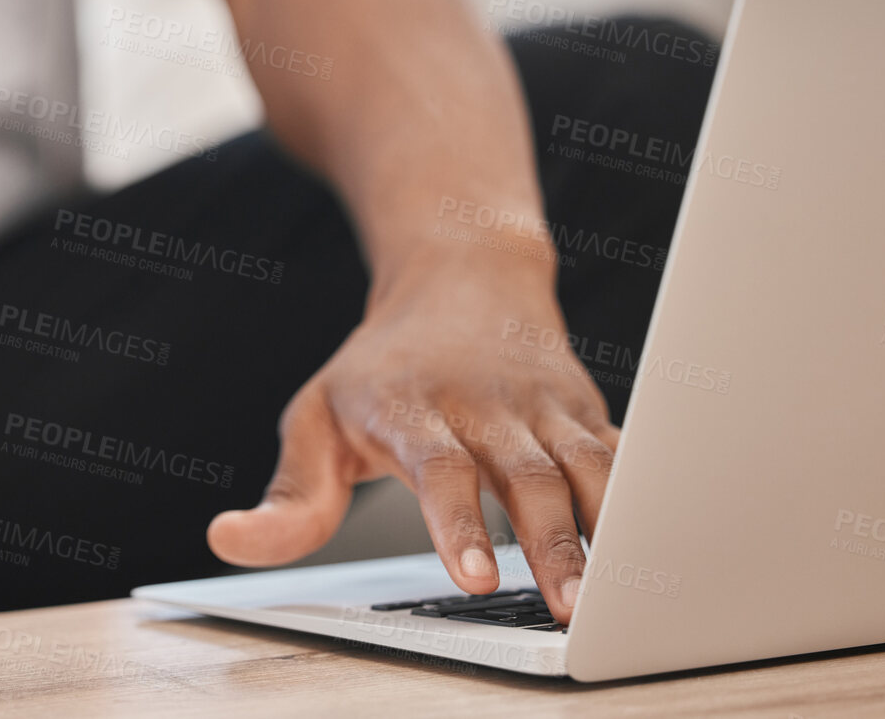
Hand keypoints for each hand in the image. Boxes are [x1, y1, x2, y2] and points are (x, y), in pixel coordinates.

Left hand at [207, 249, 618, 622]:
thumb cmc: (380, 367)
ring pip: (585, 466)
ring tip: (614, 593)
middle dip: (549, 541)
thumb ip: (287, 496)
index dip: (456, 519)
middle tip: (565, 606)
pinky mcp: (585, 412)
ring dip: (604, 529)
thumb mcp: (315, 418)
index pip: (437, 465)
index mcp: (410, 406)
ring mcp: (541, 406)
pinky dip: (643, 499)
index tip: (472, 576)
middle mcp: (483, 402)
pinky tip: (655, 547)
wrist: (461, 278)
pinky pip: (622, 456)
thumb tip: (229, 541)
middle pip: (524, 474)